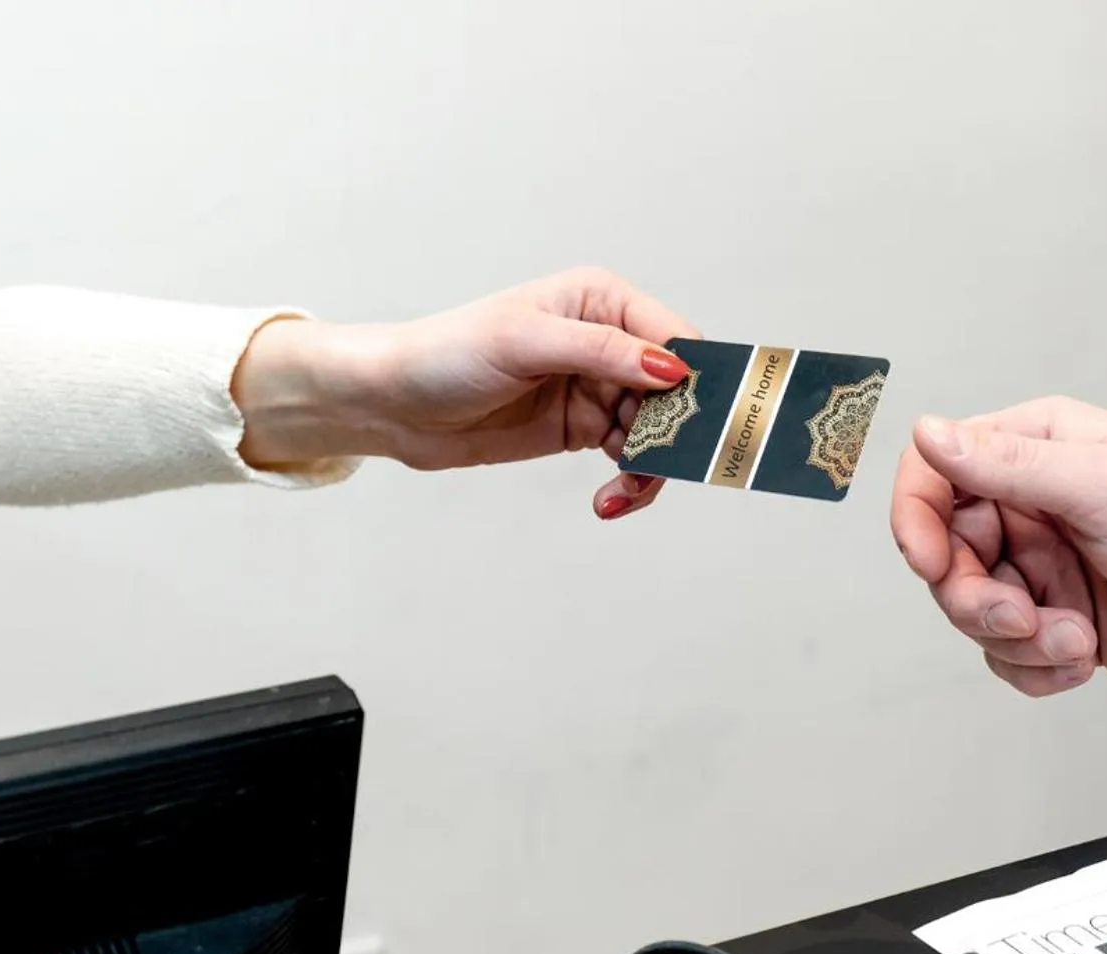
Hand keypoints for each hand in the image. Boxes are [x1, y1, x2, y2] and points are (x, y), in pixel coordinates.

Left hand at [230, 267, 697, 517]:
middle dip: (679, 433)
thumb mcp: (524, 343)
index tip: (711, 421)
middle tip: (666, 468)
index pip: (675, 336)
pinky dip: (632, 483)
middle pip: (677, 390)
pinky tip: (609, 501)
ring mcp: (600, 387)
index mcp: (601, 300)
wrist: (394, 404)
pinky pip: (633, 458)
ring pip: (660, 431)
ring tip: (624, 493)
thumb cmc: (447, 353)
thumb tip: (671, 368)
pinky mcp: (586, 429)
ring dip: (653, 467)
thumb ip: (602, 351)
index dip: (700, 378)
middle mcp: (609, 340)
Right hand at [889, 397, 1106, 699]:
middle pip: (950, 556)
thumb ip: (1012, 463)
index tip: (932, 563)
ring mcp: (1051, 567)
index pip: (939, 472)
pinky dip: (1039, 669)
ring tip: (1077, 638)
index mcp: (1041, 450)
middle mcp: (1038, 506)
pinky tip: (1085, 657)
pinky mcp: (1065, 623)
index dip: (918, 519)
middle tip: (1027, 616)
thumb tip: (932, 432)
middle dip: (980, 600)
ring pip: (977, 614)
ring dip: (1020, 640)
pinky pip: (1011, 657)